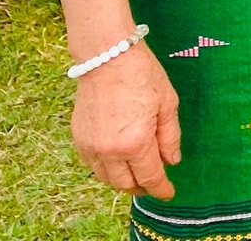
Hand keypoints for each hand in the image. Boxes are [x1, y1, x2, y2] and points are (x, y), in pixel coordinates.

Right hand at [73, 43, 179, 199]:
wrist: (107, 57)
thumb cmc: (142, 76)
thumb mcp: (168, 104)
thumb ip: (170, 137)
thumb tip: (172, 161)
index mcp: (135, 143)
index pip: (150, 176)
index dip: (161, 188)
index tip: (169, 193)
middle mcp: (109, 150)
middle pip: (125, 183)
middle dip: (141, 187)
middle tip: (154, 184)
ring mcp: (90, 146)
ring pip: (106, 178)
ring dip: (123, 180)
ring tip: (137, 174)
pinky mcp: (78, 138)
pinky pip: (92, 164)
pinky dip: (106, 168)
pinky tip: (118, 160)